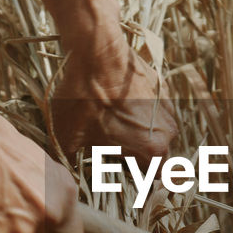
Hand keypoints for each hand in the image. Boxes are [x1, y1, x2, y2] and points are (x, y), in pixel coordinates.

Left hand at [37, 0, 176, 166]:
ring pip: (159, 132)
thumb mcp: (67, 138)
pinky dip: (142, 112)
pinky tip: (119, 106)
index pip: (156, 179)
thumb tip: (64, 175)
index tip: (125, 179)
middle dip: (139, 159)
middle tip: (115, 154)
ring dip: (143, 135)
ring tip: (115, 129)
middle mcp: (167, 130)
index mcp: (151, 149)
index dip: (140, 184)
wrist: (96, 49)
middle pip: (158, 156)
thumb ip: (71, 163)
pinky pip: (156, 109)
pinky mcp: (162, 86)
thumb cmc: (82, 97)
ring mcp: (168, 106)